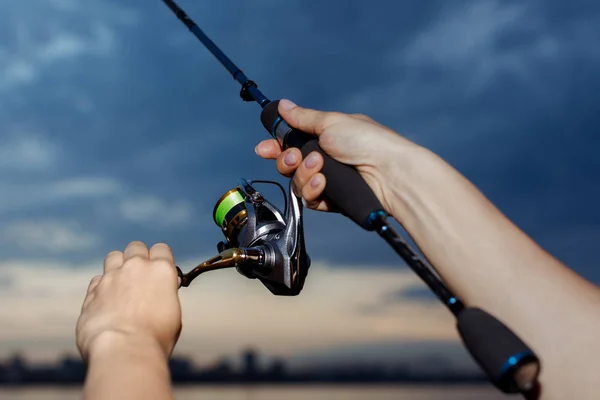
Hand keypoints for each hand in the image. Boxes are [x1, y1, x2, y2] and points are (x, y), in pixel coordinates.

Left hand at [76, 241, 181, 362]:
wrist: (124, 350)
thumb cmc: (155, 338)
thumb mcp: (173, 314)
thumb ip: (166, 295)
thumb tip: (165, 288)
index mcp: (161, 270)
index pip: (161, 249)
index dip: (160, 259)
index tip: (160, 270)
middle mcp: (136, 267)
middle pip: (135, 247)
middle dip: (138, 257)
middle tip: (140, 275)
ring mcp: (111, 278)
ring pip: (113, 256)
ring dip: (118, 265)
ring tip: (121, 284)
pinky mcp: (92, 292)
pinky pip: (97, 280)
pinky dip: (102, 287)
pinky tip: (107, 302)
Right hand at [255, 99, 420, 212]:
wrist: (389, 173)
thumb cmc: (367, 142)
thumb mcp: (331, 122)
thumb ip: (303, 118)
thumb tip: (283, 104)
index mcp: (324, 137)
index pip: (292, 142)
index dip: (275, 147)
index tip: (263, 149)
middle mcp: (325, 159)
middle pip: (290, 165)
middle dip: (286, 161)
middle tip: (294, 158)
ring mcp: (329, 181)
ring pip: (298, 183)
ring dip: (303, 175)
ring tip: (320, 169)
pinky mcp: (333, 200)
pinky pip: (310, 199)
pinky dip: (313, 191)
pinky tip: (323, 184)